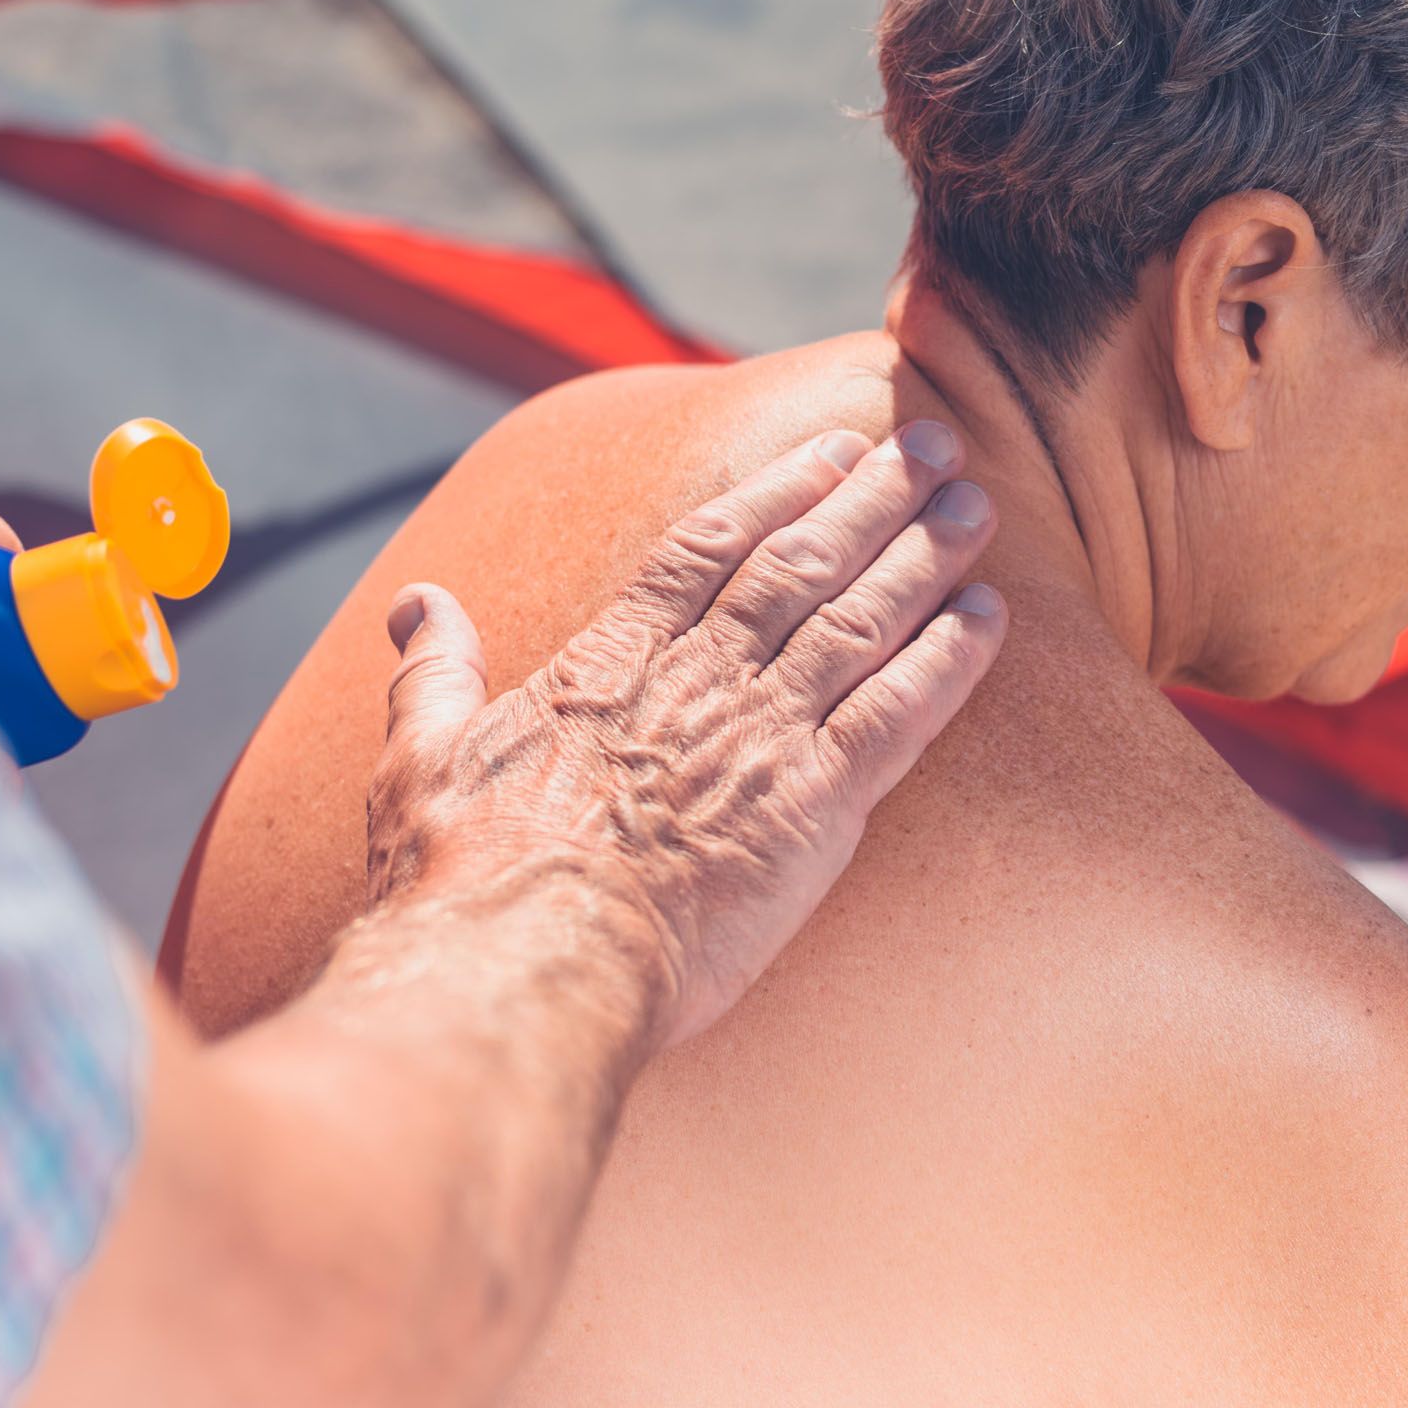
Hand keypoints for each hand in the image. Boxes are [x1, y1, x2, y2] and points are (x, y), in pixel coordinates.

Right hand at [365, 421, 1005, 1046]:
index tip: (833, 450)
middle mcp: (699, 679)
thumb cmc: (463, 873)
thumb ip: (437, 672)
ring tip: (974, 506)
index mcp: (612, 660)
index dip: (780, 490)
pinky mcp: (813, 809)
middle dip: (876, 496)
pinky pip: (900, 716)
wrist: (530, 961)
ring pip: (861, 620)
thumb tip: (418, 606)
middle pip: (804, 562)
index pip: (710, 546)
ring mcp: (761, 737)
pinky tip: (990, 619)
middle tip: (936, 447)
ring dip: (924, 556)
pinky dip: (950, 661)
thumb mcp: (424, 753)